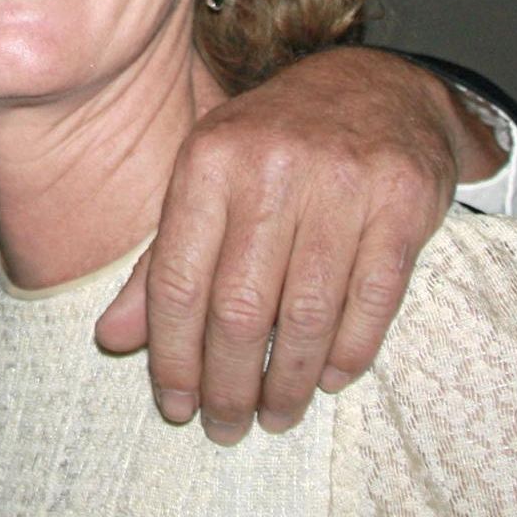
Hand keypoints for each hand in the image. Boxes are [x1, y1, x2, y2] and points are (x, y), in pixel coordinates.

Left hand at [93, 45, 502, 441]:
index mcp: (209, 159)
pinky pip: (372, 301)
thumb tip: (113, 338)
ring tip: (277, 415)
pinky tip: (331, 379)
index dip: (172, 356)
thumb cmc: (275, 146)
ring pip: (307, 314)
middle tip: (228, 427)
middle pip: (240, 309)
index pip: (178, 281)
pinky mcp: (404, 200)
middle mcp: (272, 167)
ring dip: (290, 382)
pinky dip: (349, 353)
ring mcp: (343, 182)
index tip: (176, 406)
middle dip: (230, 384)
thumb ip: (162, 262)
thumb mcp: (207, 183)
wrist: (379, 88)